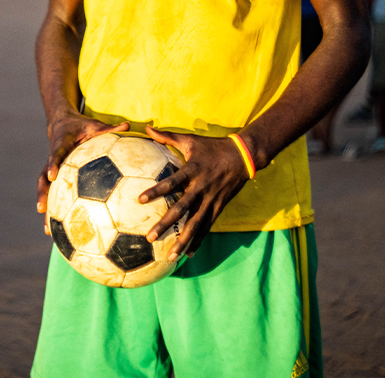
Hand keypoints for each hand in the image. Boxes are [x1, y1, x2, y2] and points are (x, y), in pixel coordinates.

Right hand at [36, 111, 128, 229]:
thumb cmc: (81, 126)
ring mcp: (50, 169)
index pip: (55, 156)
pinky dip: (54, 210)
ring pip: (44, 190)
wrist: (61, 124)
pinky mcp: (53, 177)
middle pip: (43, 179)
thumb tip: (129, 126)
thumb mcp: (94, 125)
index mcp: (60, 146)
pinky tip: (59, 230)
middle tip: (42, 210)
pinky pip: (52, 194)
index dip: (53, 165)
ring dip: (45, 208)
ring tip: (47, 230)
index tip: (53, 176)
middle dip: (42, 194)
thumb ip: (111, 128)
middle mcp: (52, 159)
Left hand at [138, 127, 248, 257]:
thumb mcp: (190, 140)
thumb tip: (146, 127)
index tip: (140, 200)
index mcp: (193, 171)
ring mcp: (211, 201)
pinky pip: (207, 228)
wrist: (243, 157)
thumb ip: (167, 136)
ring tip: (170, 257)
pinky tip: (188, 255)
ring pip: (195, 225)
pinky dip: (198, 241)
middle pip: (181, 209)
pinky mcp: (218, 208)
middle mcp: (201, 188)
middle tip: (150, 237)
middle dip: (166, 224)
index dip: (156, 190)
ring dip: (182, 241)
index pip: (171, 182)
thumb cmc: (212, 147)